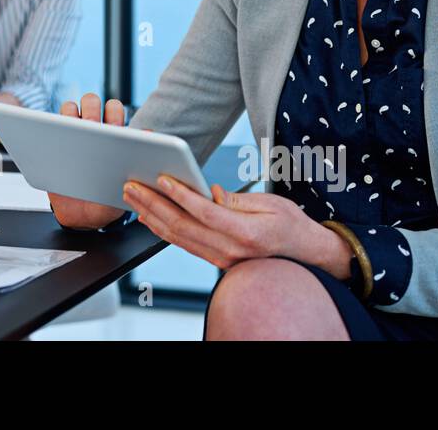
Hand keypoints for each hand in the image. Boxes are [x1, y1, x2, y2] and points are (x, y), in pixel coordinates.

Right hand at [46, 93, 127, 229]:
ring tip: (72, 130)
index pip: (113, 109)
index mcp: (112, 135)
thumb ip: (138, 159)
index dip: (113, 111)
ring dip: (69, 114)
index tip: (111, 125)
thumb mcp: (127, 182)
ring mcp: (71, 134)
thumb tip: (149, 133)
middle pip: (90, 101)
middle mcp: (92, 128)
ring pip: (69, 108)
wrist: (84, 215)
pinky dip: (49, 127)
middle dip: (91, 106)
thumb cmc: (109, 196)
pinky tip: (52, 139)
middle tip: (91, 124)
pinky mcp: (54, 144)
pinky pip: (49, 127)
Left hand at [122, 177, 335, 270]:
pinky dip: (162, 230)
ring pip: (177, 237)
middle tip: (132, 185)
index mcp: (246, 233)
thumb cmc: (292, 225)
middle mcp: (230, 250)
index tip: (162, 177)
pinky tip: (148, 216)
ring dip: (151, 215)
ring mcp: (221, 259)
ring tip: (132, 196)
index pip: (205, 212)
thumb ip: (238, 201)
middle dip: (153, 203)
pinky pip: (184, 244)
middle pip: (182, 226)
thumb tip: (210, 193)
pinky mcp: (216, 260)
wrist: (306, 257)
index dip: (181, 194)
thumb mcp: (273, 204)